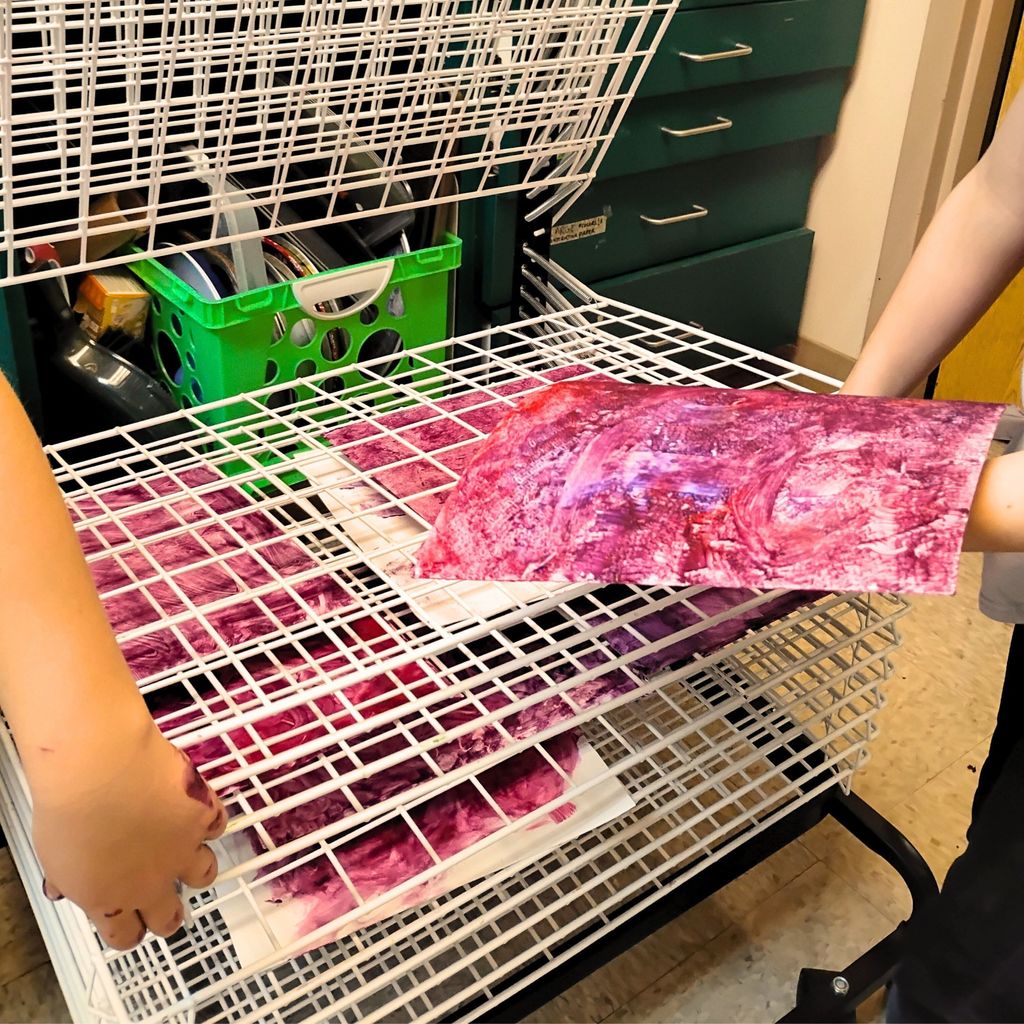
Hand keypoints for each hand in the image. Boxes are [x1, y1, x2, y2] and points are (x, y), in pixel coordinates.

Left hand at [31, 724, 226, 949]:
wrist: (100, 768)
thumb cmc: (67, 808)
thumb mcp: (53, 856)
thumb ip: (67, 878)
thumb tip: (62, 888)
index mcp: (109, 901)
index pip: (126, 937)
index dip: (128, 930)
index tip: (128, 921)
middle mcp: (151, 883)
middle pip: (170, 919)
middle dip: (167, 914)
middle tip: (165, 900)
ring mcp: (182, 849)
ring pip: (204, 875)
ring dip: (196, 868)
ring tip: (188, 853)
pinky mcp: (203, 815)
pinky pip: (217, 825)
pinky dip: (209, 821)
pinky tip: (198, 813)